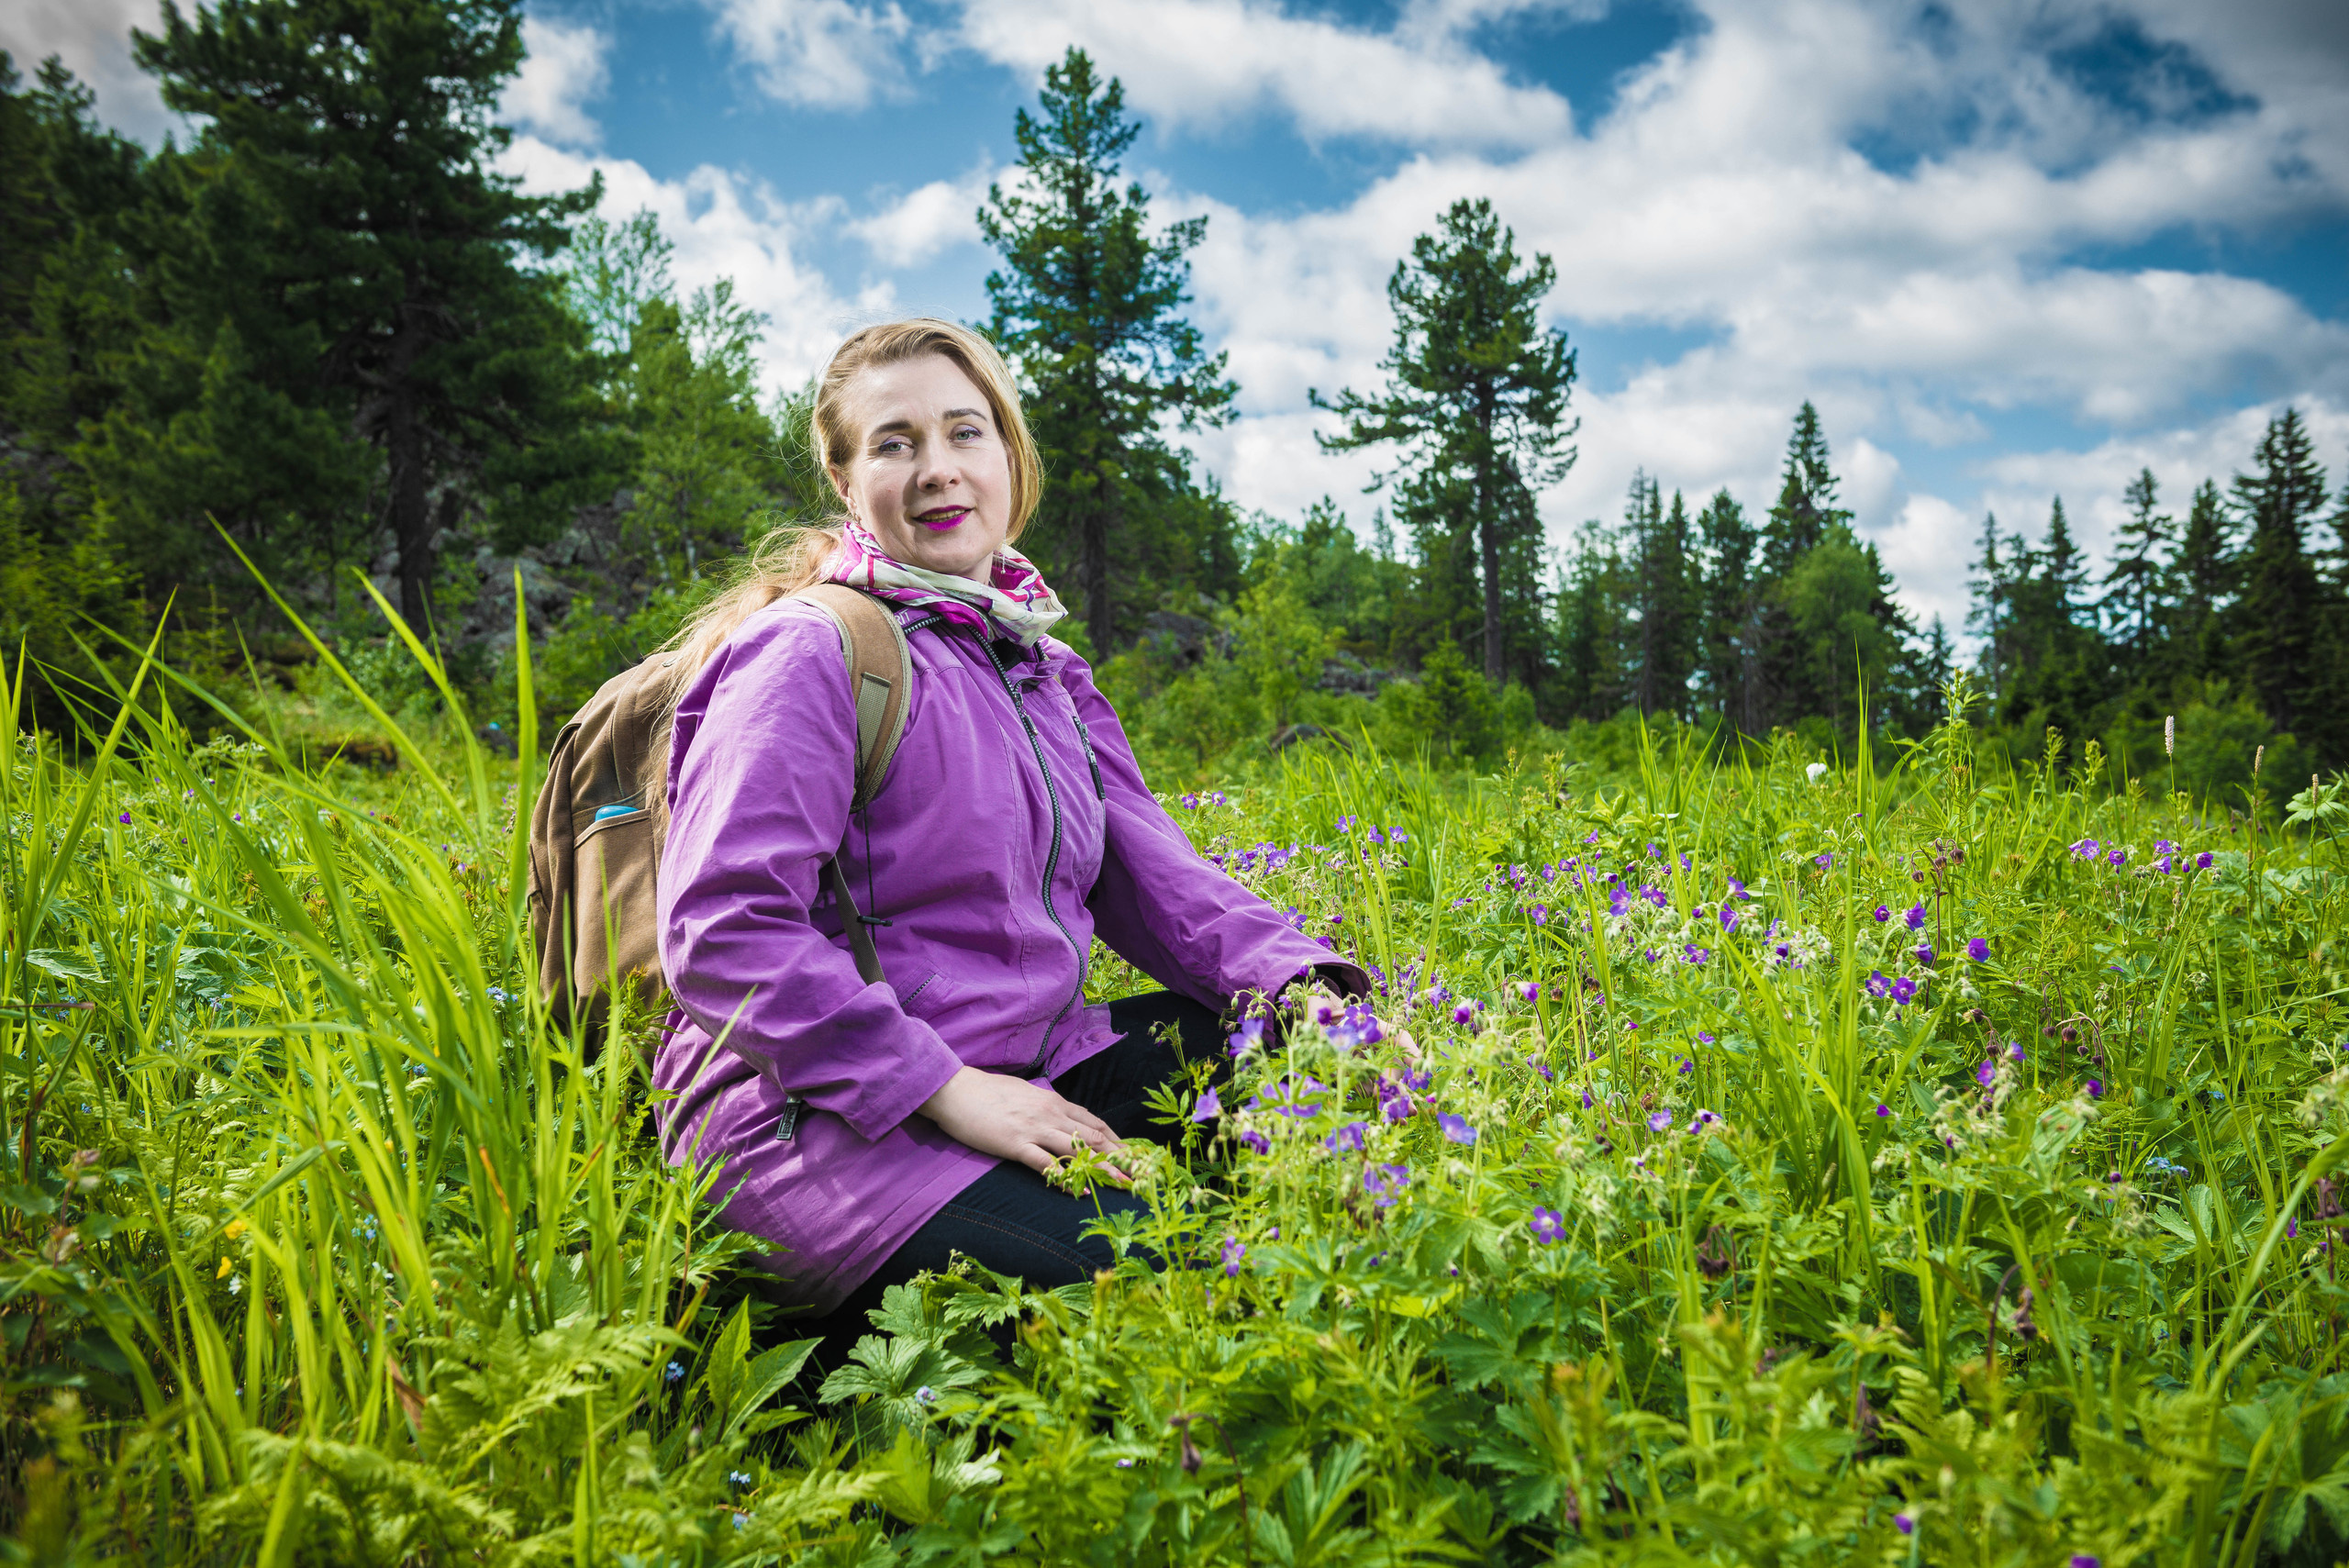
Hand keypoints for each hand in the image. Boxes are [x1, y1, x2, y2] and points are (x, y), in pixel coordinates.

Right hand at [916, 1066, 1129, 1178]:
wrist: (956, 1090)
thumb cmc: (988, 1092)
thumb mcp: (1025, 1094)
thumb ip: (1045, 1107)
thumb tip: (1059, 1118)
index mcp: (1054, 1102)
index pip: (1094, 1122)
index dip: (1116, 1141)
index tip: (1133, 1156)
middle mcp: (1050, 1113)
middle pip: (1094, 1136)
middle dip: (1120, 1157)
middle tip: (1140, 1174)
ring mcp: (1034, 1128)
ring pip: (1078, 1149)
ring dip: (1103, 1168)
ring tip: (1123, 1184)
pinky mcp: (1015, 1143)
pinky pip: (1044, 1163)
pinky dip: (1062, 1177)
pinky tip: (1076, 1190)